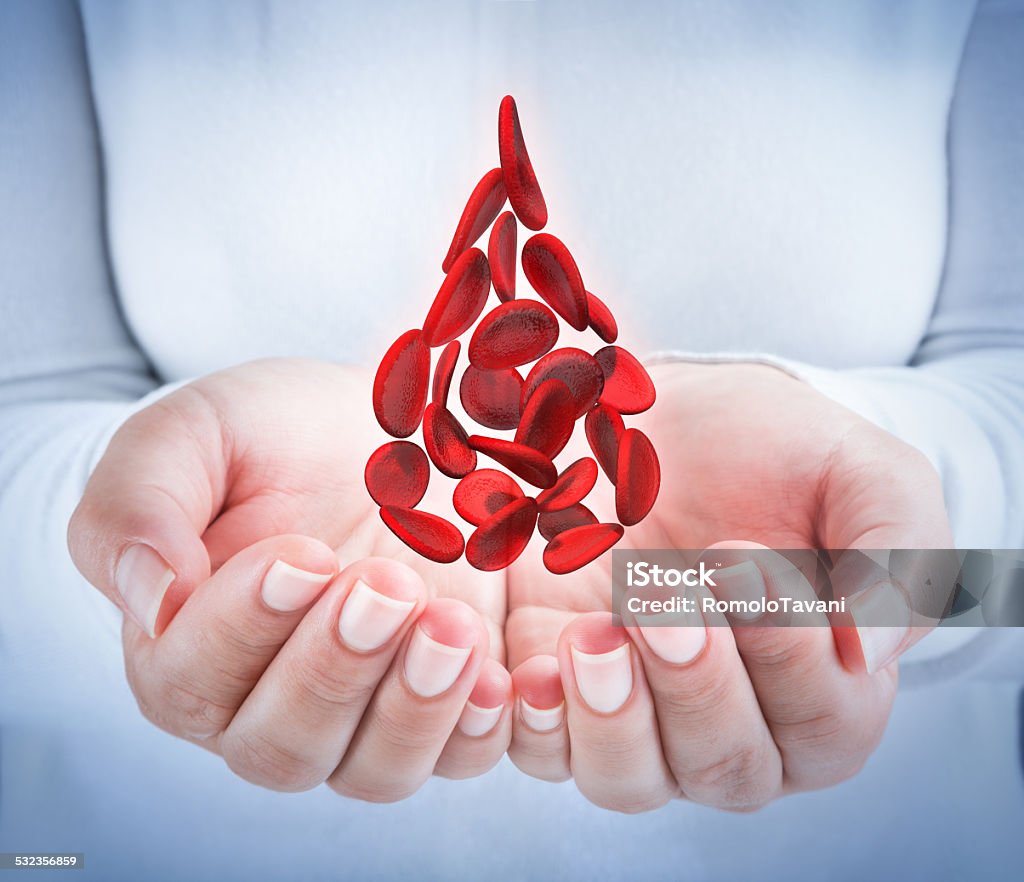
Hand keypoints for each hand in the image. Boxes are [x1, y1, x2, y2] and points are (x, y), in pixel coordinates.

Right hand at [68, 359, 510, 799]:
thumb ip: (140, 503)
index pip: (190, 679)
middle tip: (387, 583)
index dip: (244, 628)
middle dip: (335, 668)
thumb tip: (147, 597)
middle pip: (283, 745)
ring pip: (372, 770)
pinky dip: (478, 729)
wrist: (379, 426)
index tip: (301, 553)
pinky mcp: (441, 699)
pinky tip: (500, 675)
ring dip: (413, 707)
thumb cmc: (275, 433)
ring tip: (452, 624)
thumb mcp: (197, 433)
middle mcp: (267, 703)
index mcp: (186, 646)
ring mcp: (363, 712)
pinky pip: (457, 758)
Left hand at [505, 362, 952, 811]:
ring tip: (594, 634)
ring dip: (613, 717)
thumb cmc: (776, 454)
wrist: (671, 418)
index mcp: (827, 690)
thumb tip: (873, 652)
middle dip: (696, 685)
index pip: (823, 723)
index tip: (742, 560)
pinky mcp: (561, 688)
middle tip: (664, 597)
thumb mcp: (861, 474)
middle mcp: (735, 726)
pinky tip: (531, 672)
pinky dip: (536, 725)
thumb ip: (896, 551)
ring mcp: (640, 715)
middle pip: (724, 767)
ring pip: (629, 779)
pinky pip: (544, 752)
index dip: (786, 654)